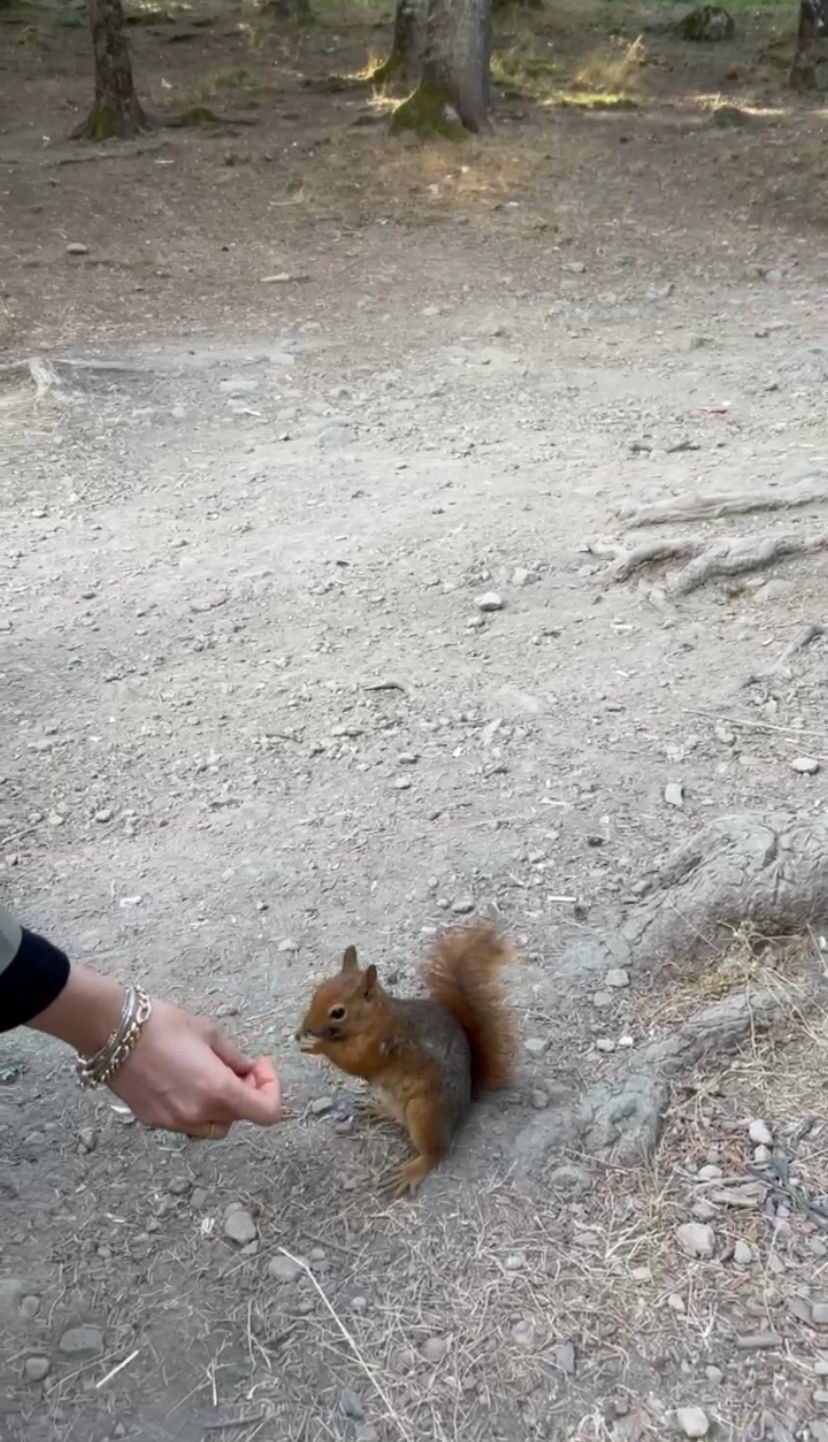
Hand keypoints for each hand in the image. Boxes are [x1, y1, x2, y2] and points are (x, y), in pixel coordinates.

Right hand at [110, 1000, 281, 1136]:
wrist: (112, 1032)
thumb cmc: (160, 1026)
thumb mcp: (208, 1033)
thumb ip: (234, 1057)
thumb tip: (247, 1070)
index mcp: (218, 1091)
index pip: (266, 1113)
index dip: (272, 1090)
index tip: (259, 1067)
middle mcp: (198, 1115)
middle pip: (240, 1118)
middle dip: (246, 1093)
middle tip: (238, 1066)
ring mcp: (174, 1122)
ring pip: (214, 1126)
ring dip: (223, 1106)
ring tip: (212, 1075)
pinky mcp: (154, 1121)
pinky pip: (188, 1123)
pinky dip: (198, 1109)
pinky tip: (187, 1081)